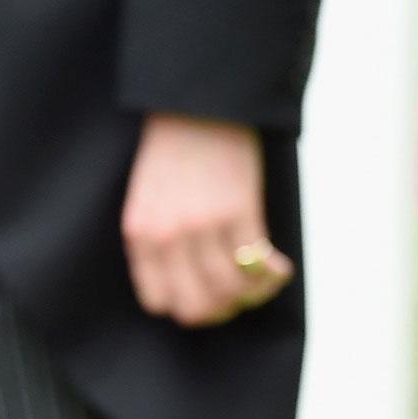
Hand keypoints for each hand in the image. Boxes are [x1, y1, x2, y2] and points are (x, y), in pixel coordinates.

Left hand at [122, 113, 292, 327]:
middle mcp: (167, 235)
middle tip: (236, 295)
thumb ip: (158, 241)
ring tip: (261, 279)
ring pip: (230, 291)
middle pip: (196, 307)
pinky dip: (273, 275)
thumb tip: (187, 284)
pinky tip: (279, 265)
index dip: (185, 305)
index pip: (157, 300)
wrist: (195, 108)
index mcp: (138, 233)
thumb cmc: (171, 155)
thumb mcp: (146, 200)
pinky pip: (258, 265)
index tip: (203, 294)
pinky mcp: (239, 212)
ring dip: (252, 294)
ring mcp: (203, 226)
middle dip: (220, 310)